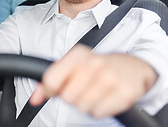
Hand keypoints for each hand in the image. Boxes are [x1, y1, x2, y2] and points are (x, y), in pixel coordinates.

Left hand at [30, 44, 157, 117]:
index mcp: (78, 55)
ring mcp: (110, 78)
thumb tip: (34, 99)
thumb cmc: (97, 67)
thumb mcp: (72, 66)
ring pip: (83, 107)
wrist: (132, 66)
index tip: (60, 87)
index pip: (51, 80)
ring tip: (95, 92)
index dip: (52, 89)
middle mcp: (94, 63)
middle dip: (73, 98)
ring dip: (87, 105)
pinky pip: (99, 113)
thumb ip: (50, 81)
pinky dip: (101, 109)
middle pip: (67, 97)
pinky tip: (106, 97)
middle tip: (83, 89)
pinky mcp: (124, 92)